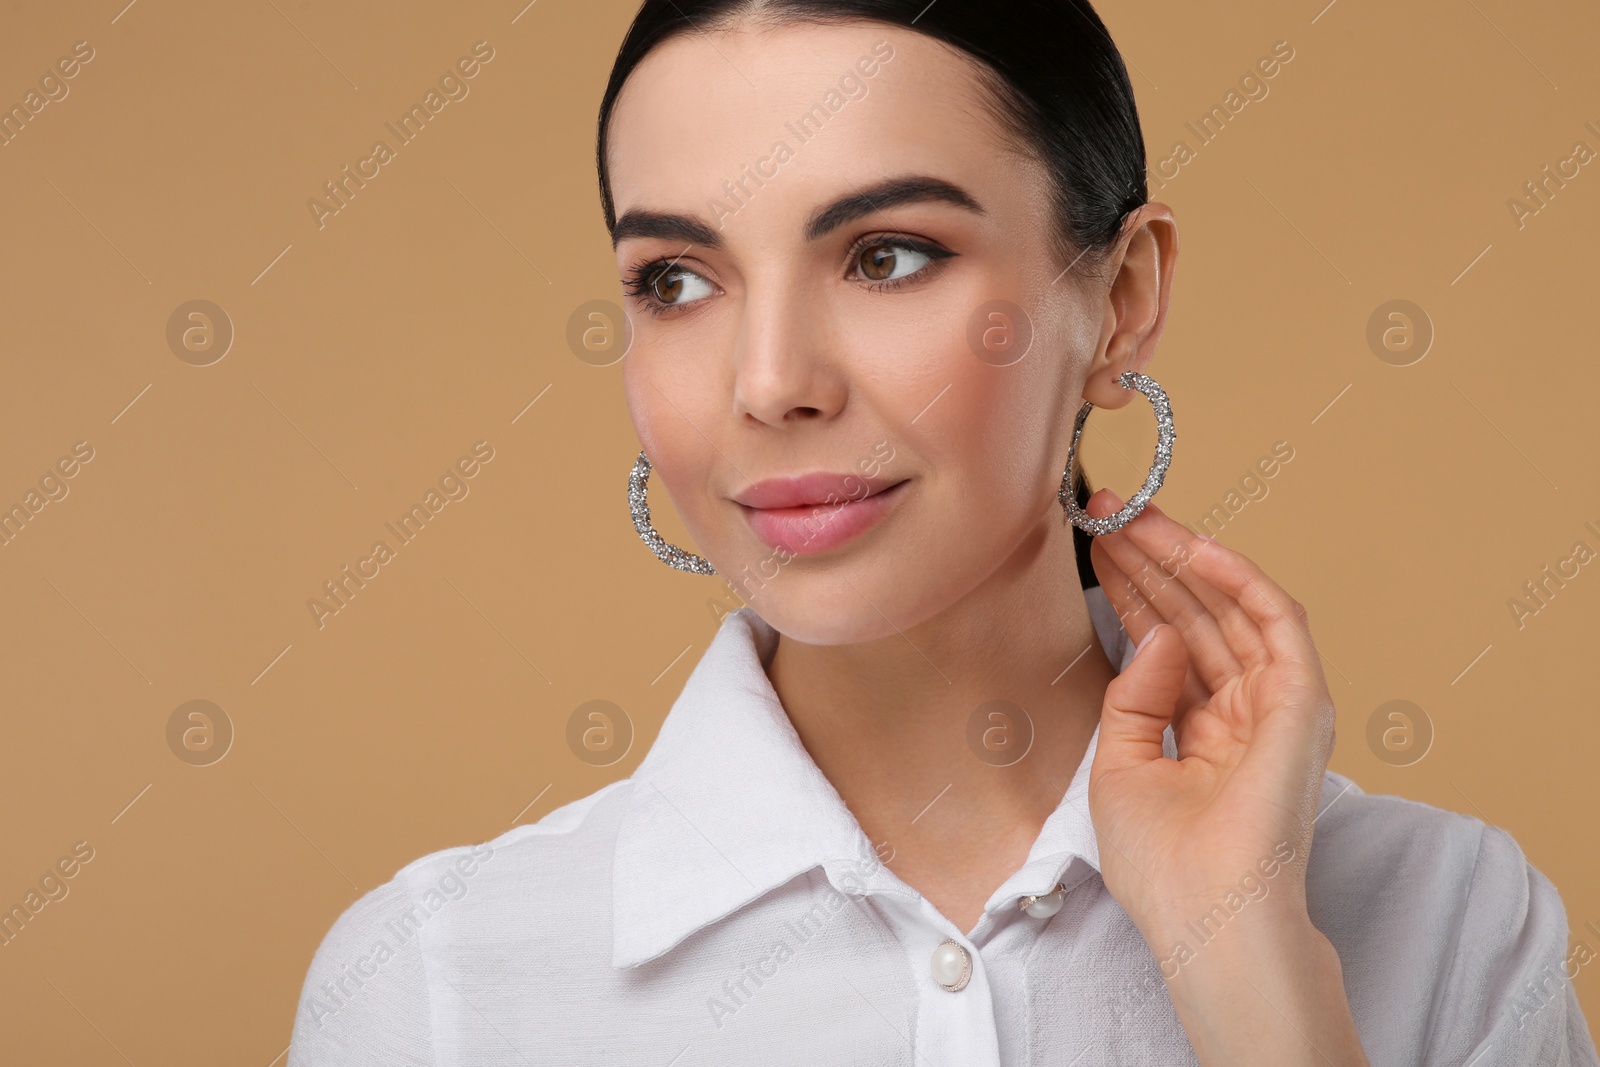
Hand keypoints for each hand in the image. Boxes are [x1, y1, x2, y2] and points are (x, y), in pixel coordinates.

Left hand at [1083, 488, 1336, 947]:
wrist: (1206, 919)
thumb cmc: (1162, 865)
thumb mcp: (1120, 767)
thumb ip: (1135, 695)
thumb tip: (1159, 632)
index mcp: (1202, 732)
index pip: (1167, 641)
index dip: (1132, 590)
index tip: (1093, 545)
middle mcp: (1243, 712)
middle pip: (1195, 615)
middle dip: (1151, 559)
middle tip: (1107, 510)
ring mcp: (1277, 706)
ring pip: (1231, 608)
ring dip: (1184, 556)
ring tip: (1133, 514)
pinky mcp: (1305, 705)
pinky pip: (1278, 623)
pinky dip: (1240, 579)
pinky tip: (1196, 546)